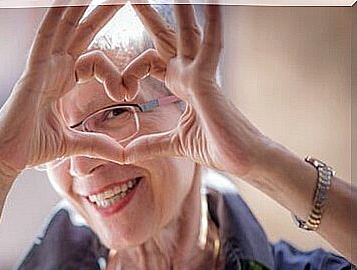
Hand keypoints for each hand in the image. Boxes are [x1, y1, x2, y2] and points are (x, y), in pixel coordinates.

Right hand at [0, 3, 126, 182]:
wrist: (7, 158)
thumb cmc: (31, 148)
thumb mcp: (74, 144)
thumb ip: (98, 144)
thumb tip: (123, 154)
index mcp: (62, 82)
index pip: (94, 61)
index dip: (115, 73)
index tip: (126, 93)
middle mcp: (53, 69)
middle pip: (81, 33)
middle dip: (101, 13)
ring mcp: (42, 68)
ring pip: (65, 28)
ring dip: (80, 6)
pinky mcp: (32, 73)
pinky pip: (44, 38)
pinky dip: (54, 17)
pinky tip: (66, 0)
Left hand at [123, 3, 269, 177]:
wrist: (241, 160)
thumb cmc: (217, 147)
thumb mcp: (173, 144)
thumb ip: (150, 144)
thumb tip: (125, 154)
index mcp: (182, 85)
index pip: (152, 61)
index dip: (133, 69)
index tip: (121, 92)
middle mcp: (191, 74)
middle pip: (166, 38)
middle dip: (149, 17)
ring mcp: (201, 75)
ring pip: (187, 33)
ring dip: (180, 9)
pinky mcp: (209, 81)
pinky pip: (210, 46)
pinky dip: (212, 24)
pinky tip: (212, 1)